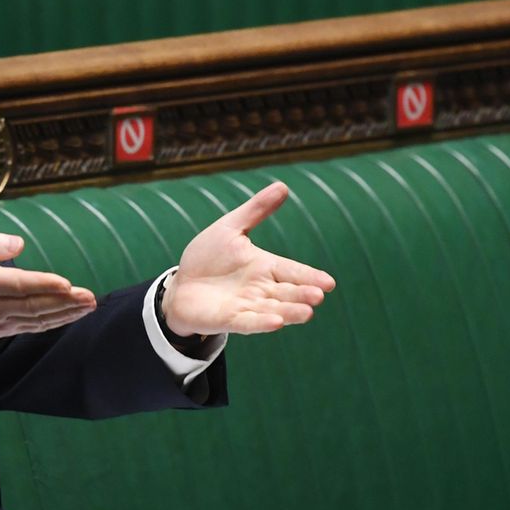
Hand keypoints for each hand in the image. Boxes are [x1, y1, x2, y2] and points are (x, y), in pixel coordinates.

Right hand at [0, 234, 96, 349]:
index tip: (66, 283)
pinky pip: (32, 326)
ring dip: (65, 313)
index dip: (43, 285)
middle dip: (64, 302)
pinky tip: (71, 314)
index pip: (16, 285)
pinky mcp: (1, 330)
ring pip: (37, 319)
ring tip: (89, 304)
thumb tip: (19, 244)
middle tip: (90, 296)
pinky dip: (54, 321)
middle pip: (33, 306)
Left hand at [162, 181, 333, 336]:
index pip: (293, 271)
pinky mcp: (229, 319)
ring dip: (290, 312)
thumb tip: (283, 186)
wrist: (180, 285)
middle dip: (303, 295)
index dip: (310, 277)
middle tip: (318, 295)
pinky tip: (277, 322)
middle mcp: (260, 288)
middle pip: (287, 293)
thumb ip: (256, 210)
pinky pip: (249, 322)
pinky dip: (262, 322)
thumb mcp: (230, 228)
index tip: (329, 283)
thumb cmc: (207, 258)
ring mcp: (246, 306)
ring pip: (273, 309)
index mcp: (265, 266)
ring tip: (307, 313)